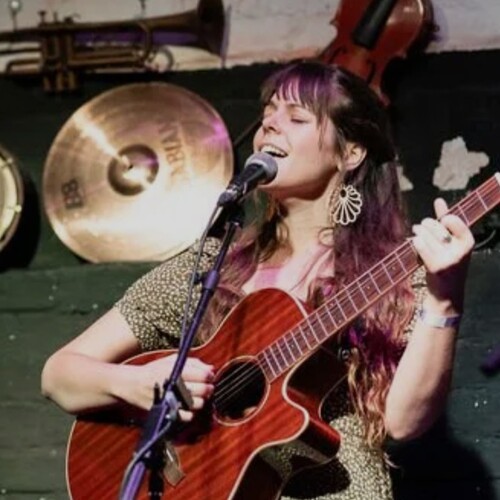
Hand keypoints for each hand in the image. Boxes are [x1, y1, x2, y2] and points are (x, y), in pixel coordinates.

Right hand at [129, 354, 214, 420]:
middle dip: (208, 388)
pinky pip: (187, 416)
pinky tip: (187, 405)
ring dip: (201, 400)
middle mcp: (174, 385)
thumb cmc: (154, 371)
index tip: (208, 376)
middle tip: (206, 386)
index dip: (209, 376)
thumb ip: (193, 362)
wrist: (132, 384)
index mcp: (176, 370)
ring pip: (198, 404)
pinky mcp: (167, 412)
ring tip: (197, 396)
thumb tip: (211, 368)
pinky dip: (191, 412)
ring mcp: (171, 400)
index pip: (203, 375)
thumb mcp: (171, 360)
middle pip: (203, 390)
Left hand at [412, 198, 474, 314]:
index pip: (453, 220)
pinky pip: (420, 246)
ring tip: (416, 233)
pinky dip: (415, 242)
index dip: (444, 218)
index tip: (440, 221)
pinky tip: (414, 243)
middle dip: (426, 224)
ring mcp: (448, 259)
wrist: (447, 294)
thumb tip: (439, 200)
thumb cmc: (448, 263)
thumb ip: (447, 222)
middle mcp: (460, 251)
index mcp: (468, 242)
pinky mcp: (436, 267)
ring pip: (426, 235)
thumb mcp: (453, 243)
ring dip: (418, 232)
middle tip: (420, 226)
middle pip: (436, 227)